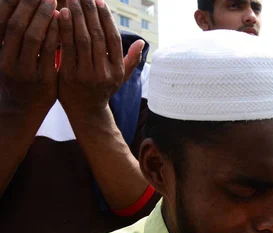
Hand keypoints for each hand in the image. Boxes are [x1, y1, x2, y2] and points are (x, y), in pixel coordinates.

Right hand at [0, 0, 58, 114]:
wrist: (22, 108)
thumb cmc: (16, 76)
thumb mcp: (7, 55)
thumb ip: (12, 35)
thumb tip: (20, 8)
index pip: (1, 20)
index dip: (11, 2)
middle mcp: (5, 59)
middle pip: (16, 25)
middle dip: (29, 5)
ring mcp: (23, 70)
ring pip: (32, 37)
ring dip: (43, 17)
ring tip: (53, 1)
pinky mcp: (42, 79)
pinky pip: (49, 52)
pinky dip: (55, 34)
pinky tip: (62, 21)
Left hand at [57, 0, 143, 116]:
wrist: (86, 112)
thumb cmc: (102, 90)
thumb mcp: (120, 78)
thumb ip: (130, 59)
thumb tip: (142, 42)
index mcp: (117, 70)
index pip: (113, 39)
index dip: (106, 19)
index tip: (100, 1)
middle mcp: (104, 73)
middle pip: (96, 36)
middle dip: (89, 12)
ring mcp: (86, 75)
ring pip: (82, 40)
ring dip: (76, 17)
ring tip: (70, 0)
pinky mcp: (69, 76)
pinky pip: (66, 48)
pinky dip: (63, 30)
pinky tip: (59, 15)